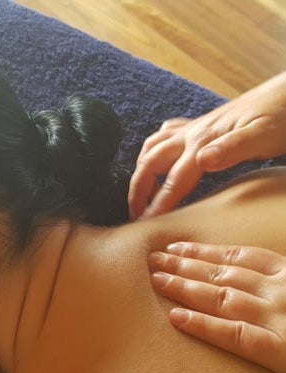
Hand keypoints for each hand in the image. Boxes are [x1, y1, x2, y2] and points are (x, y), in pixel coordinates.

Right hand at [129, 71, 285, 220]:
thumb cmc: (281, 116)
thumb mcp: (263, 135)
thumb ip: (232, 149)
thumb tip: (201, 161)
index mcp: (203, 141)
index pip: (173, 180)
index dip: (156, 204)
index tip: (144, 225)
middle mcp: (191, 134)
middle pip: (150, 163)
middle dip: (137, 190)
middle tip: (133, 215)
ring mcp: (193, 128)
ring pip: (152, 147)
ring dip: (141, 170)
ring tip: (143, 192)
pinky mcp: (199, 126)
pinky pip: (165, 136)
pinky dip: (153, 149)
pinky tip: (156, 158)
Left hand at [147, 241, 285, 372]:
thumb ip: (279, 291)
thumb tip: (251, 286)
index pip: (242, 258)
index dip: (205, 252)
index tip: (175, 248)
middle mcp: (282, 293)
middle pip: (223, 275)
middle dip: (183, 265)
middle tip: (152, 259)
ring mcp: (282, 320)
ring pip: (222, 298)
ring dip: (185, 287)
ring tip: (155, 280)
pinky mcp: (283, 351)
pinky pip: (236, 336)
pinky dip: (204, 325)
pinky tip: (175, 318)